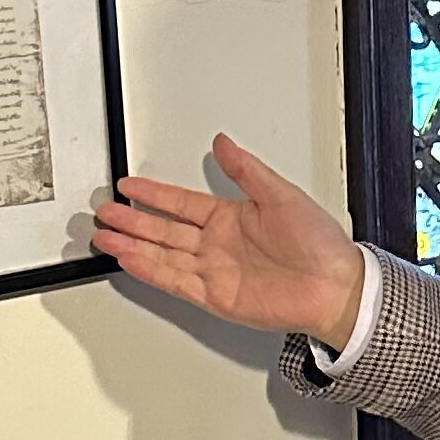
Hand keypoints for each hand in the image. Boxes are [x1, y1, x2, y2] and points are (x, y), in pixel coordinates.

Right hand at [93, 137, 367, 345]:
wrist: (335, 286)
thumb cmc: (320, 244)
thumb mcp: (281, 193)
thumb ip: (246, 170)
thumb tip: (224, 143)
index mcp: (232, 217)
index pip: (181, 202)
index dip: (153, 193)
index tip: (128, 185)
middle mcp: (219, 244)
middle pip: (163, 229)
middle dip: (132, 221)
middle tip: (104, 213)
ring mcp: (215, 271)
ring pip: (162, 255)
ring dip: (133, 246)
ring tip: (105, 237)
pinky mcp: (216, 297)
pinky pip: (175, 281)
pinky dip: (151, 270)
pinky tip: (131, 260)